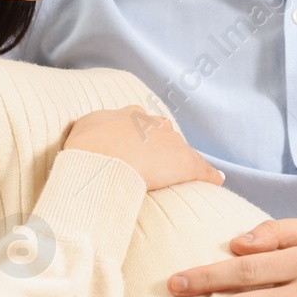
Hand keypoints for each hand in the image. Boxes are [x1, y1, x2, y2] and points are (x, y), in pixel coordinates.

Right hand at [64, 105, 224, 191]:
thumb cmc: (87, 148)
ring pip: (181, 150)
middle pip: (162, 133)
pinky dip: (209, 175)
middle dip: (160, 147)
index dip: (138, 136)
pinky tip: (215, 181)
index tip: (136, 147)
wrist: (104, 158)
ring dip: (181, 162)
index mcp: (129, 115)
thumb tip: (87, 138)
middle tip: (154, 165)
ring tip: (181, 177)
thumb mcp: (81, 131)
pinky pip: (202, 169)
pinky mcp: (185, 163)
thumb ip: (89, 131)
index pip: (140, 122)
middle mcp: (152, 123)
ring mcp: (171, 141)